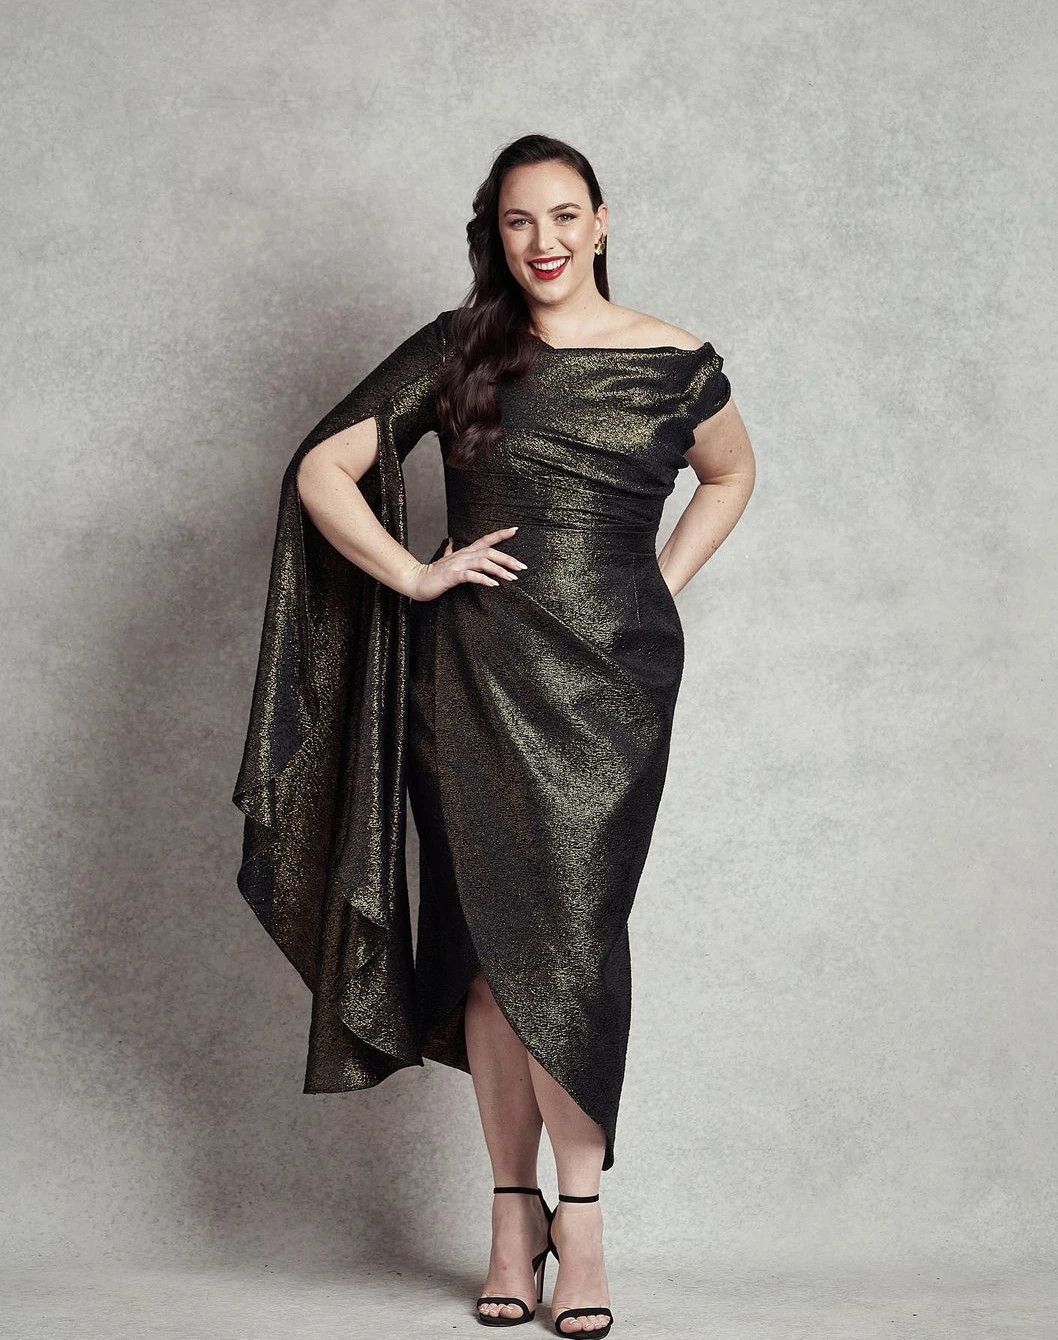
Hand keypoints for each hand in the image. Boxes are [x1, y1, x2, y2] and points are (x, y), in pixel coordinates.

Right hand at [407, 526, 527, 601]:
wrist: (417, 581)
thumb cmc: (433, 573)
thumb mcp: (445, 560)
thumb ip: (450, 551)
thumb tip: (450, 541)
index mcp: (465, 552)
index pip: (486, 539)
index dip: (500, 534)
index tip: (515, 530)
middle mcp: (463, 555)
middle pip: (489, 551)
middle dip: (507, 559)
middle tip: (521, 567)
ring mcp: (458, 565)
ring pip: (483, 562)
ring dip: (499, 570)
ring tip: (512, 578)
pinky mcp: (452, 576)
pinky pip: (471, 576)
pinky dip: (483, 579)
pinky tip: (493, 584)